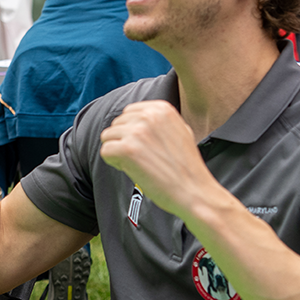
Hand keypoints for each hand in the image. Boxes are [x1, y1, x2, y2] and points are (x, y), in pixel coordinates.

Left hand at [96, 100, 219, 216]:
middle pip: (116, 124)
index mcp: (161, 109)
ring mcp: (137, 132)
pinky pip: (105, 152)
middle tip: (142, 158)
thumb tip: (137, 117)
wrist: (194, 190)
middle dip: (123, 141)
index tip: (144, 145)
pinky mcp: (127, 150)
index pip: (128, 112)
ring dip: (118, 152)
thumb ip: (159, 121)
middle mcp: (148, 116)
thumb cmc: (186, 167)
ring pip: (107, 137)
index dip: (132, 131)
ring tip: (138, 164)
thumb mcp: (180, 131)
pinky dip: (114, 163)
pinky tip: (132, 169)